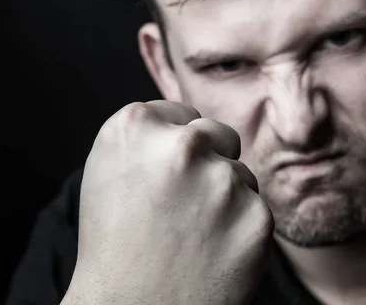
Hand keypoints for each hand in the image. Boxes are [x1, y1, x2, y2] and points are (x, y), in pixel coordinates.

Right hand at [62, 100, 273, 304]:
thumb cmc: (114, 249)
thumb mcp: (109, 173)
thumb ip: (149, 138)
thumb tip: (188, 122)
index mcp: (134, 127)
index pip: (178, 113)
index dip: (174, 145)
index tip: (165, 172)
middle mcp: (182, 145)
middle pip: (216, 133)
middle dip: (208, 159)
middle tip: (183, 204)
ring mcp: (223, 180)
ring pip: (239, 173)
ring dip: (225, 196)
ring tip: (193, 235)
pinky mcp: (257, 216)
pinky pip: (256, 208)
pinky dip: (241, 228)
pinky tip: (214, 252)